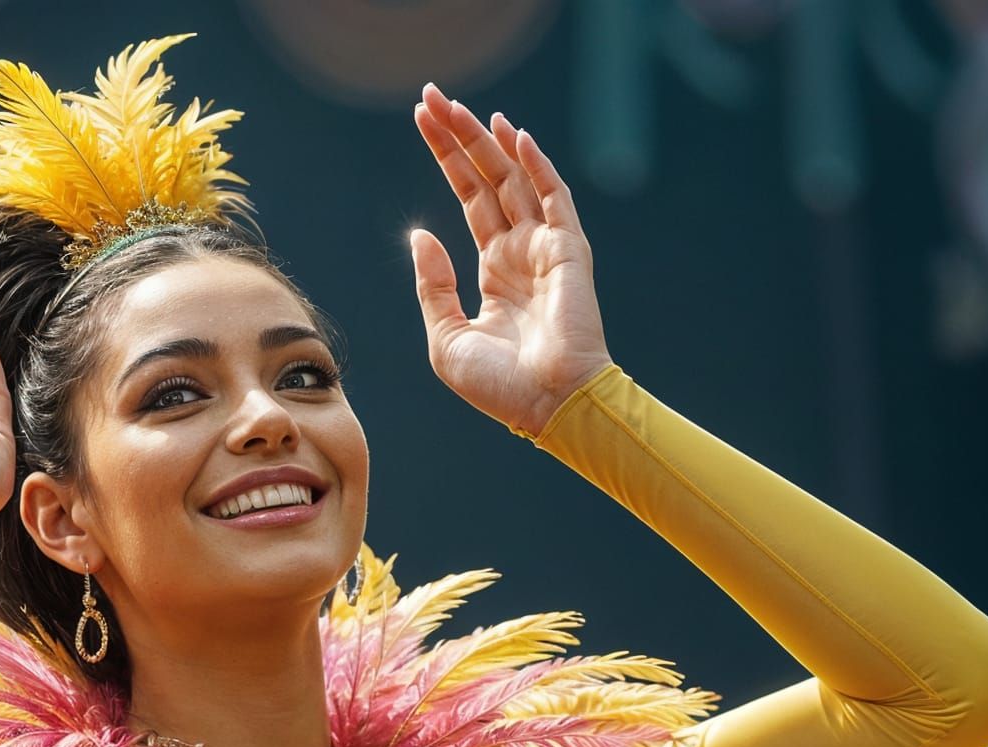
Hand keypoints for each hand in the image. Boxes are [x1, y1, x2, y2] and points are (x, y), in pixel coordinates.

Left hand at [411, 84, 611, 438]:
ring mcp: (544, 248)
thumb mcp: (447, 338)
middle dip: (458, 137)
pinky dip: (534, 165)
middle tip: (431, 97)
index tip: (423, 123)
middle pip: (486, 179)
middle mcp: (519, 252)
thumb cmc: (499, 386)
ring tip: (457, 106)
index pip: (467, 200)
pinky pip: (551, 197)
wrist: (548, 406)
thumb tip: (420, 234)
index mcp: (493, 273)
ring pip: (512, 178)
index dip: (445, 160)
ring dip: (486, 141)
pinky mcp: (567, 251)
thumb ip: (434, 286)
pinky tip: (511, 135)